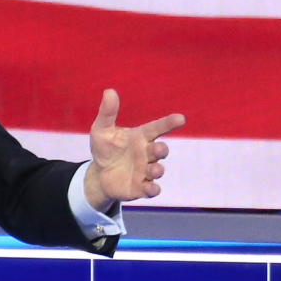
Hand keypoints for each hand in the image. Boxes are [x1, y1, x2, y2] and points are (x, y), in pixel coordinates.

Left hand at [84, 89, 184, 209]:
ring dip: (157, 170)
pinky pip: (152, 190)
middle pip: (160, 150)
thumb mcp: (101, 130)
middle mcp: (147, 153)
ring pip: (157, 170)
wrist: (100, 174)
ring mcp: (146, 171)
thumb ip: (107, 113)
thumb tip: (109, 91)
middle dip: (161, 150)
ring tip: (154, 169)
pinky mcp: (141, 187)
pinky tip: (151, 188)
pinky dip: (153, 189)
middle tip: (158, 148)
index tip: (180, 118)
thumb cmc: (105, 148)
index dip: (168, 123)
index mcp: (140, 137)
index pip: (157, 128)